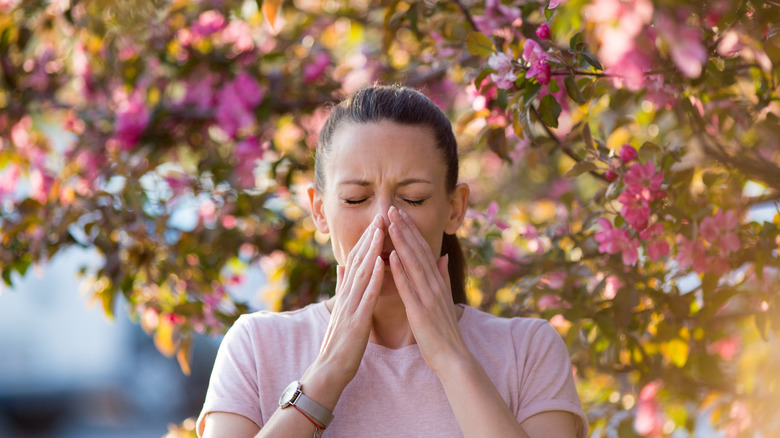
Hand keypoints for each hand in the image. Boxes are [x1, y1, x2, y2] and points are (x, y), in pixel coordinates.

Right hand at [301, 215, 384, 399]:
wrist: (329, 369)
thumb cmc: (339, 341)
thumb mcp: (340, 309)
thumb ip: (342, 286)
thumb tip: (341, 265)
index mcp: (346, 293)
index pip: (357, 260)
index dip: (366, 239)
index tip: (377, 220)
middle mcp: (347, 295)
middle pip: (358, 261)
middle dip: (369, 237)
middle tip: (380, 215)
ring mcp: (350, 307)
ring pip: (362, 273)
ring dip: (371, 250)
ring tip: (380, 230)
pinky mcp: (356, 321)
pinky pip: (366, 296)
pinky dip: (374, 278)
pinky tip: (381, 262)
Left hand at [387, 206, 469, 373]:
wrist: (453, 357)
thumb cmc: (444, 331)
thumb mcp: (444, 299)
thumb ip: (442, 276)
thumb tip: (441, 256)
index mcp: (437, 282)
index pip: (422, 250)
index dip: (411, 230)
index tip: (399, 213)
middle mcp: (434, 284)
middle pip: (418, 251)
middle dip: (404, 228)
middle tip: (391, 208)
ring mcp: (428, 296)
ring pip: (413, 263)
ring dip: (401, 242)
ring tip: (390, 223)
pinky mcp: (420, 311)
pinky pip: (408, 287)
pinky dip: (400, 270)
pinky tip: (391, 256)